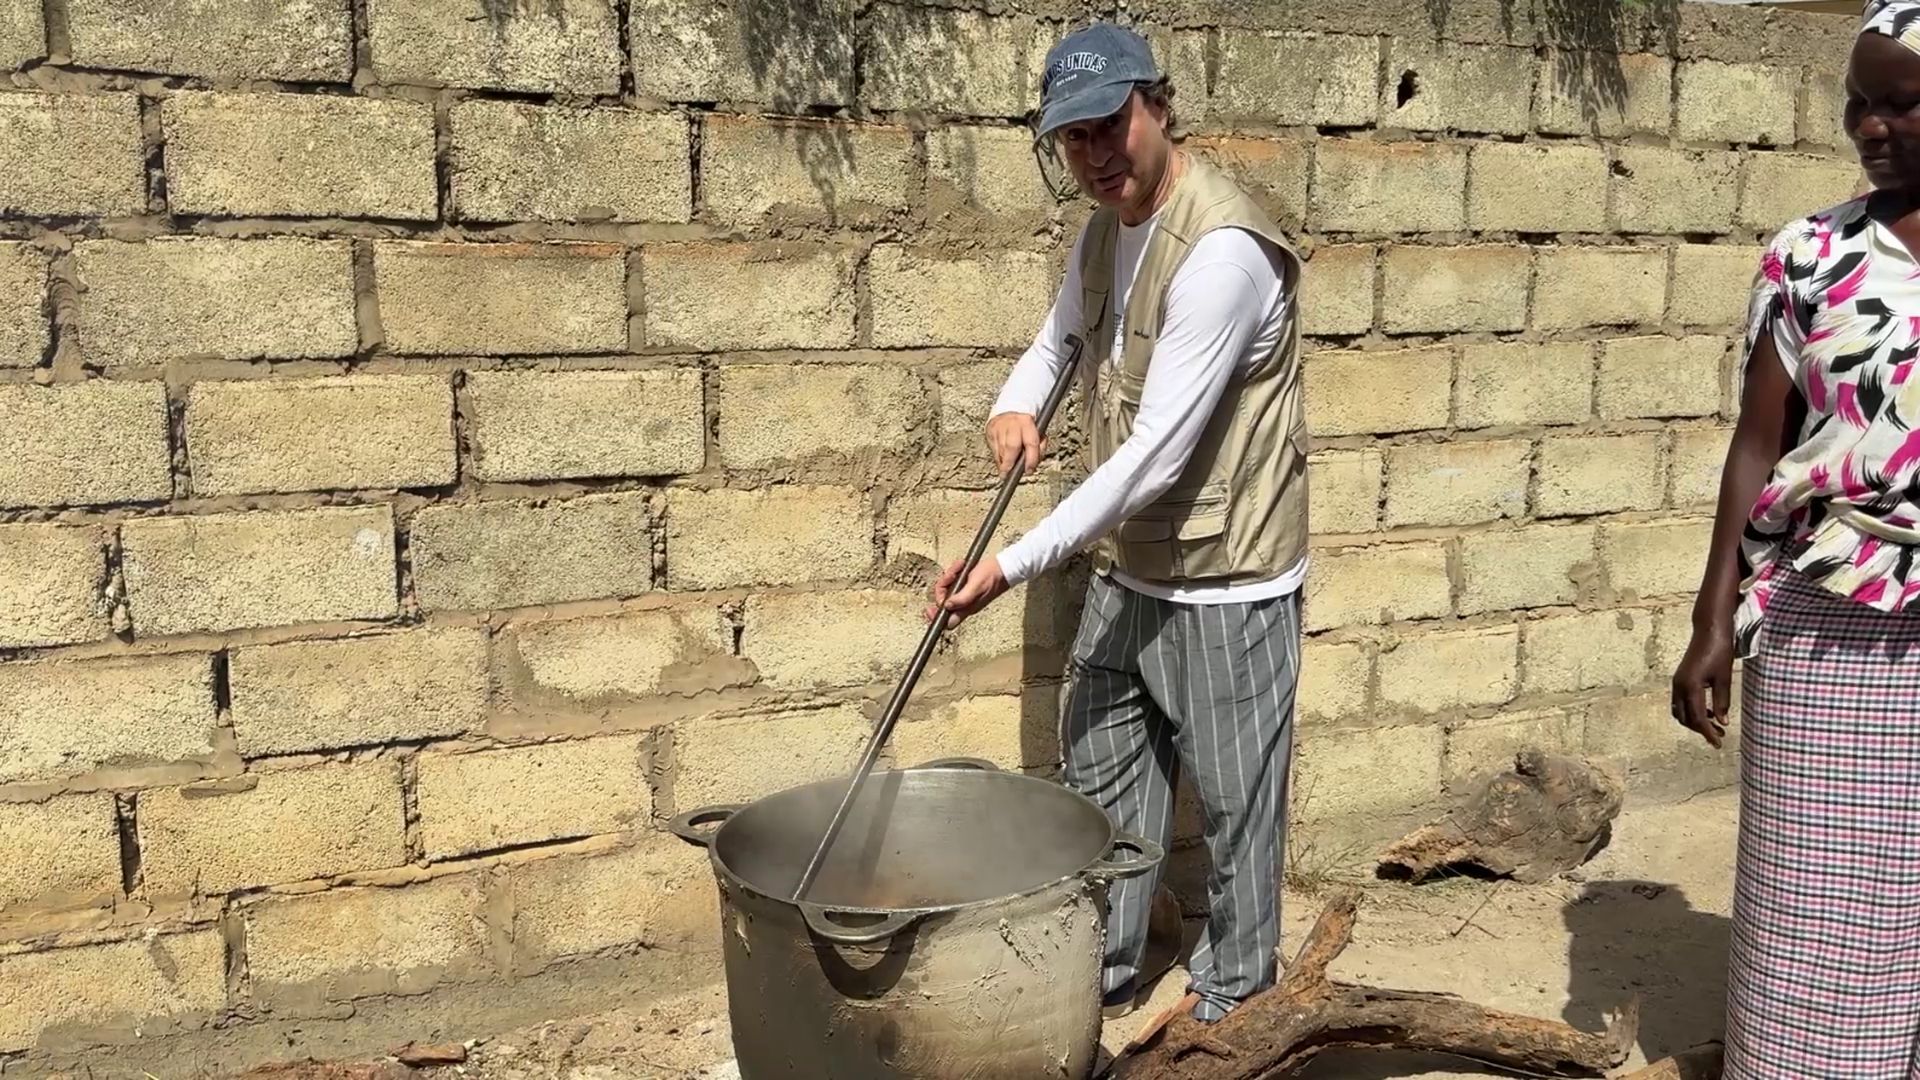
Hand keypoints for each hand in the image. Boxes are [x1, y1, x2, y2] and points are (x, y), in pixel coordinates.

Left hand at [924, 556, 1009, 627]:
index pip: (948, 622)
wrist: (1003, 567)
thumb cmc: (992, 577)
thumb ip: (961, 598)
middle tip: (950, 576)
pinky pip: (951, 581)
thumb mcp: (976, 586)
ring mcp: (963, 595)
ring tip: (958, 567)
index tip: (929, 609)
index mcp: (966, 608)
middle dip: (942, 587)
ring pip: (946, 590)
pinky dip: (954, 572)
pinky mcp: (964, 586)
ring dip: (949, 576)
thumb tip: (947, 607)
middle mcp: (964, 604)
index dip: (936, 618)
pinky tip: (961, 565)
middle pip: (943, 602)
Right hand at [986, 412, 1042, 475]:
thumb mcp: (1038, 432)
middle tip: (1008, 474)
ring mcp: (999, 427)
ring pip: (1000, 450)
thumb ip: (1038, 447)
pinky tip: (1001, 461)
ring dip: (1003, 463)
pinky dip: (997, 458)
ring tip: (1005, 470)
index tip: (1028, 471)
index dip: (1030, 460)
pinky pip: (992, 449)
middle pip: (1011, 447)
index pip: (1031, 444)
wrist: (1010, 410)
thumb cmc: (1026, 426)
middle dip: (1010, 463)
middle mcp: (1012, 424)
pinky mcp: (990, 431)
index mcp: (1027, 422)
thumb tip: (1030, 465)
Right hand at [1670, 624, 1734, 748]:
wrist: (1709, 630)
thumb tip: (1722, 722)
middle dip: (1700, 729)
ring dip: (1694, 721)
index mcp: (1690, 686)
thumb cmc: (1719, 651)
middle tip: (1719, 736)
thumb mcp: (1724, 678)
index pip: (1697, 717)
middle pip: (1685, 717)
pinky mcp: (1680, 679)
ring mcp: (1677, 682)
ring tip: (1714, 726)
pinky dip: (1691, 711)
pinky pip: (1681, 702)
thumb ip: (1721, 701)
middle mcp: (1679, 686)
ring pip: (1680, 711)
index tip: (1718, 743)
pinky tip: (1708, 712)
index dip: (1707, 732)